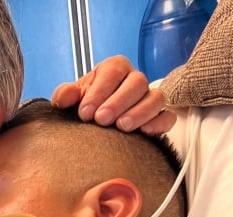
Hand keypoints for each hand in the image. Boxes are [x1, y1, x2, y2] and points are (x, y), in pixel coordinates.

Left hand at [50, 55, 175, 134]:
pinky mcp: (159, 116)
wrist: (93, 122)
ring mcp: (149, 97)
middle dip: (118, 102)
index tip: (85, 112)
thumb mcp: (72, 98)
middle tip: (101, 120)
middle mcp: (135, 80)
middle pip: (137, 83)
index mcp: (114, 68)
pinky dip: (159, 123)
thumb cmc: (85, 105)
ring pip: (155, 98)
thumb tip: (65, 97)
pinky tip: (145, 132)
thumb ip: (65, 94)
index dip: (99, 91)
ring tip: (122, 127)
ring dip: (139, 113)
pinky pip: (167, 116)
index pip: (113, 71)